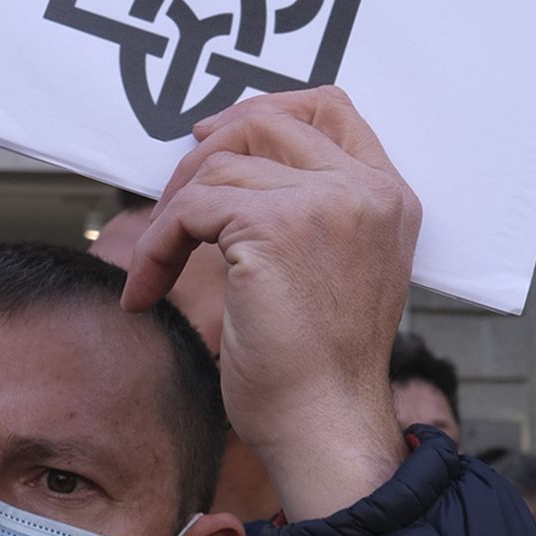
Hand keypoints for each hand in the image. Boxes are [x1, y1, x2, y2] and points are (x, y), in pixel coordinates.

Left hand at [121, 88, 416, 524]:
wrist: (326, 427)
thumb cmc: (320, 368)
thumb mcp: (337, 270)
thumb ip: (310, 211)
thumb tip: (228, 160)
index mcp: (388, 197)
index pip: (332, 107)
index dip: (266, 109)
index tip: (214, 134)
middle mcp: (364, 190)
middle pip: (269, 120)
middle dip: (207, 150)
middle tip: (173, 199)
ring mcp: (323, 203)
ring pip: (220, 165)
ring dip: (173, 213)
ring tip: (159, 266)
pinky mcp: (273, 226)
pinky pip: (189, 209)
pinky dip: (157, 248)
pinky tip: (147, 292)